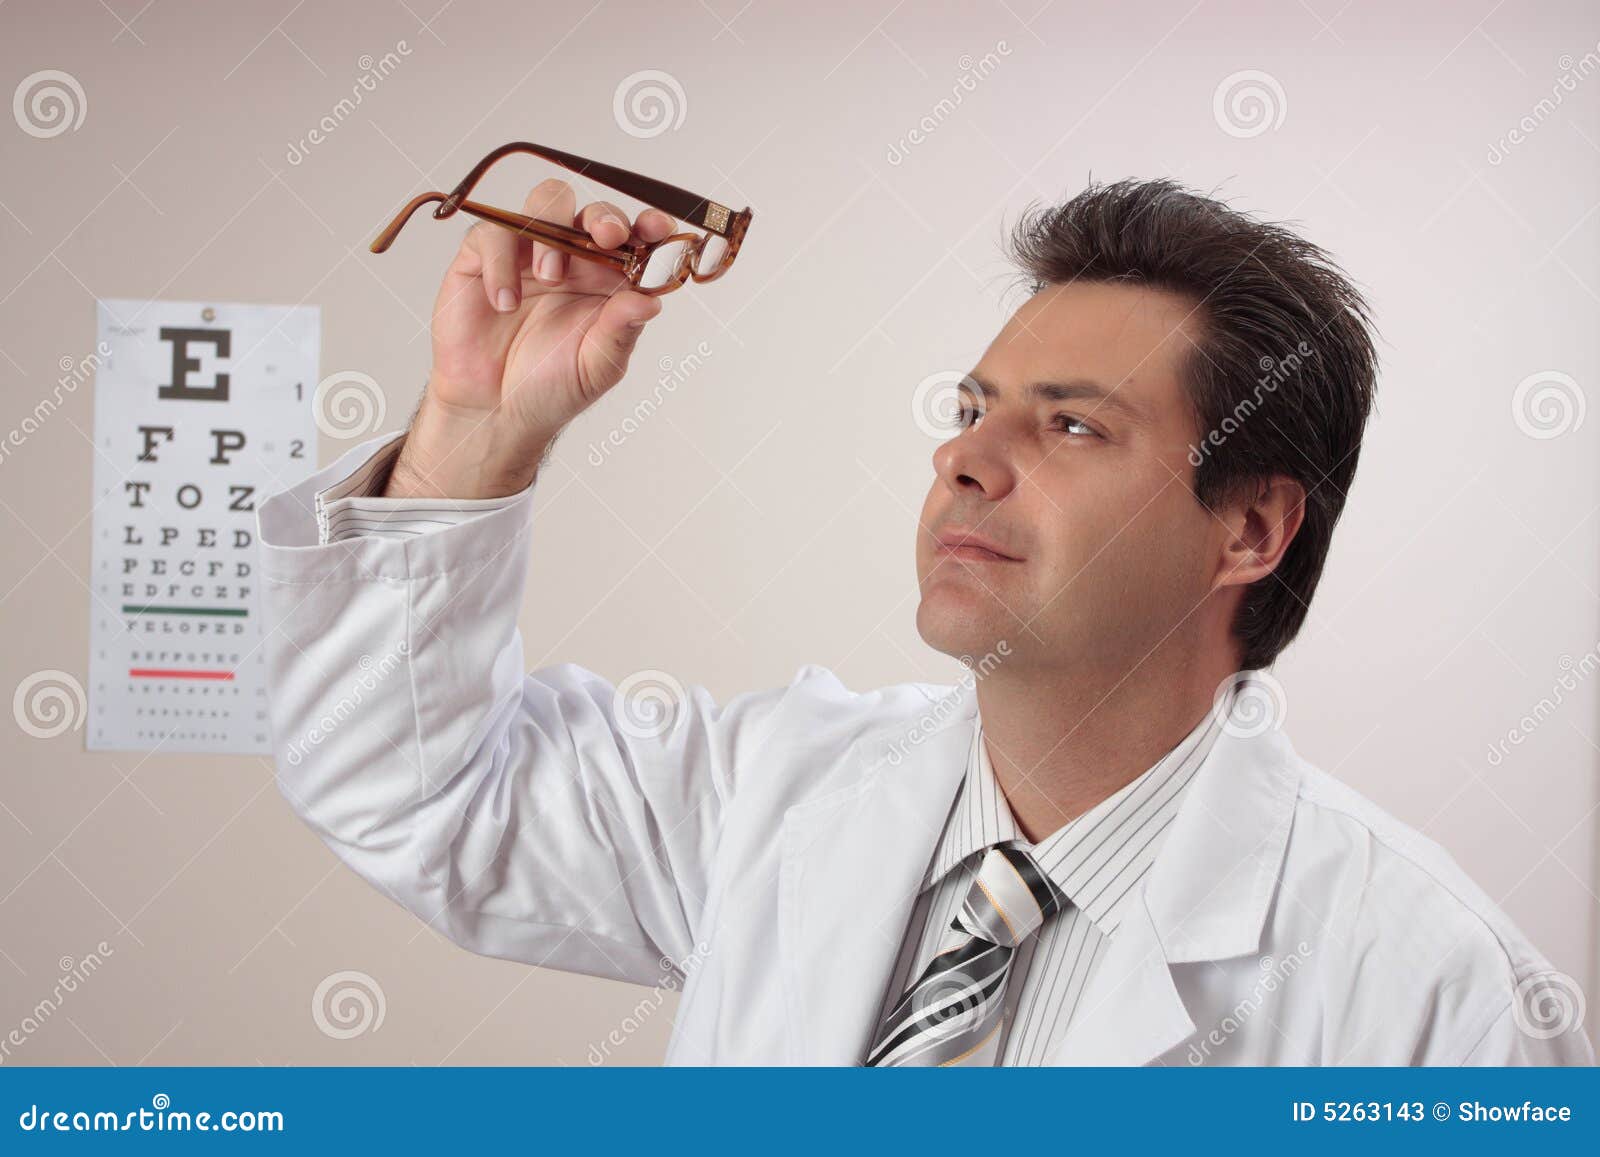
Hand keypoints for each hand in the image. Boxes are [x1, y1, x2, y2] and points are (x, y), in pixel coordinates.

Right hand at [385, 177, 677, 497]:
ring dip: (553, 231)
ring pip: (546, 201)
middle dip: (604, 216)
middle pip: (592, 212)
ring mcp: (529, 253)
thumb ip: (622, 330)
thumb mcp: (597, 366)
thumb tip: (651, 301)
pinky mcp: (483, 259)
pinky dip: (500, 261)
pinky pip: (493, 233)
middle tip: (606, 236)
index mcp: (610, 280)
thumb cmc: (552, 388)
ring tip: (548, 278)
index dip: (650, 226)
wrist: (496, 411)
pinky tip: (506, 303)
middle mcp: (574, 260)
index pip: (636, 239)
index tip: (657, 229)